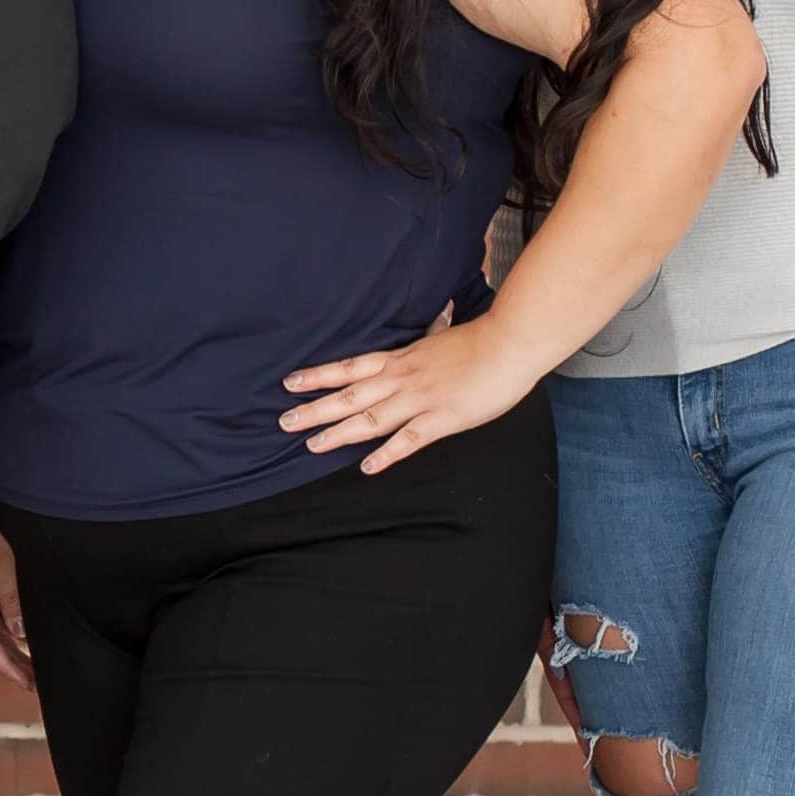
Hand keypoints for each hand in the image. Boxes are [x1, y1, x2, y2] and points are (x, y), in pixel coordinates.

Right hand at [0, 494, 33, 691]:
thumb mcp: (6, 561)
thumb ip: (13, 599)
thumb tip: (21, 634)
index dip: (7, 667)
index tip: (29, 685)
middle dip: (11, 663)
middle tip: (37, 683)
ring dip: (12, 647)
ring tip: (36, 666)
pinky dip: (10, 628)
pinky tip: (27, 634)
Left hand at [279, 306, 542, 474]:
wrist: (511, 342)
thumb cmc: (482, 341)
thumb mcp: (442, 339)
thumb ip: (427, 343)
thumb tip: (428, 328)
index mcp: (402, 359)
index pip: (351, 367)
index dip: (319, 376)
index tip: (290, 382)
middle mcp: (403, 378)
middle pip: (350, 395)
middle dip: (315, 409)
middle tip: (283, 422)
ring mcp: (421, 398)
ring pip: (370, 418)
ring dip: (338, 433)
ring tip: (311, 446)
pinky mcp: (443, 417)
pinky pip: (408, 439)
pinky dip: (386, 454)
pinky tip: (366, 467)